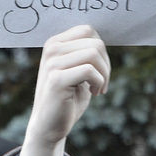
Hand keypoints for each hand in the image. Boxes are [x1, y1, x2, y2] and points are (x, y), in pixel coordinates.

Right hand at [17, 25, 110, 155]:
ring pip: (94, 54)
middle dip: (106, 64)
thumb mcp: (77, 69)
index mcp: (54, 43)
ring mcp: (52, 63)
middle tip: (102, 82)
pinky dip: (99, 82)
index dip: (101, 49)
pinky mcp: (57, 79)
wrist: (49, 126)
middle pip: (95, 42)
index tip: (99, 69)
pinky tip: (94, 92)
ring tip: (99, 88)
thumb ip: (85, 52)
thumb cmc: (68, 97)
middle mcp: (51, 49)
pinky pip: (89, 70)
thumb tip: (102, 39)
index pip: (87, 30)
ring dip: (104, 74)